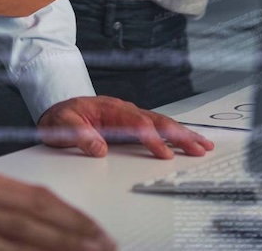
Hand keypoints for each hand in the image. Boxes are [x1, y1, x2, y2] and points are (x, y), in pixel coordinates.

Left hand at [37, 96, 214, 159]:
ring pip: (161, 123)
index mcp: (110, 109)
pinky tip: (186, 141)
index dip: (153, 140)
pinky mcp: (131, 123)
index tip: (166, 154)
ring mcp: (130, 115)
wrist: (58, 107)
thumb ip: (80, 136)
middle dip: (180, 135)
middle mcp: (125, 110)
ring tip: (203, 145)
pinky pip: (157, 127)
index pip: (137, 124)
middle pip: (157, 121)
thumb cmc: (61, 116)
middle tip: (200, 147)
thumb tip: (99, 149)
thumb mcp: (62, 125)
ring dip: (183, 134)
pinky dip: (174, 134)